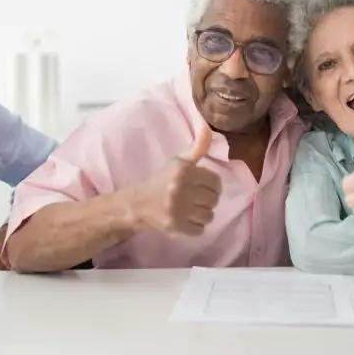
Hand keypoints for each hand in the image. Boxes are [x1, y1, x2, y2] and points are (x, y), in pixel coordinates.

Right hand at [128, 121, 221, 236]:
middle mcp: (179, 188)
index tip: (201, 186)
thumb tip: (206, 124)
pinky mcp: (174, 226)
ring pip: (209, 216)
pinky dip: (195, 227)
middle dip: (207, 200)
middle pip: (214, 200)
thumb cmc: (162, 180)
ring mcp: (176, 209)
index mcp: (182, 170)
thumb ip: (198, 146)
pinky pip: (200, 230)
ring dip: (202, 214)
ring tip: (191, 210)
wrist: (138, 203)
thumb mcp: (179, 161)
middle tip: (195, 199)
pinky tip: (185, 220)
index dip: (211, 185)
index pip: (215, 182)